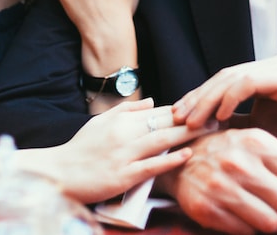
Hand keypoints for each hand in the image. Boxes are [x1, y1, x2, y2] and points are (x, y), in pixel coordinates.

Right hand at [54, 99, 208, 204]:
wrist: (59, 173)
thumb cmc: (80, 148)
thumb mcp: (99, 122)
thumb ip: (126, 111)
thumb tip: (151, 102)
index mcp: (120, 120)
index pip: (158, 111)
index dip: (182, 109)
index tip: (203, 107)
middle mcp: (125, 134)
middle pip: (165, 122)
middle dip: (192, 118)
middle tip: (216, 116)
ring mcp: (125, 155)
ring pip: (162, 140)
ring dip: (187, 134)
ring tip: (209, 130)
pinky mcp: (123, 175)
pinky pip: (151, 165)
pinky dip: (170, 159)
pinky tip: (186, 154)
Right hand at [158, 127, 276, 234]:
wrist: (181, 158)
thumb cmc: (234, 151)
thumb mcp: (267, 146)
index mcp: (259, 143)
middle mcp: (240, 164)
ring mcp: (221, 187)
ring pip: (272, 224)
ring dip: (276, 223)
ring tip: (269, 212)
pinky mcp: (207, 209)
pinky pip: (246, 233)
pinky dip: (251, 229)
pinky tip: (247, 216)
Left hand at [172, 55, 276, 181]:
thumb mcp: (256, 131)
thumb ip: (232, 120)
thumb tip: (194, 122)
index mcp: (268, 74)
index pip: (224, 79)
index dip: (199, 96)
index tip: (177, 117)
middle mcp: (276, 65)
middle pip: (225, 76)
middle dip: (198, 97)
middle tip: (176, 118)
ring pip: (233, 77)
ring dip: (208, 99)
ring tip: (191, 121)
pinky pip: (250, 82)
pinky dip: (229, 98)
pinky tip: (217, 118)